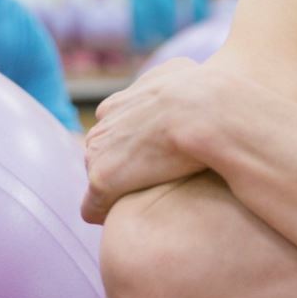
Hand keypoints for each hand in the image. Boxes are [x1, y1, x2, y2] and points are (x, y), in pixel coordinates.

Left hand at [82, 58, 233, 223]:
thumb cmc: (202, 93)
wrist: (203, 111)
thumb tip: (182, 76)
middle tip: (150, 185)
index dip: (131, 148)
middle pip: (101, 155)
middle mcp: (101, 127)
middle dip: (120, 170)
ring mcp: (98, 153)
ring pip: (99, 179)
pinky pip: (93, 207)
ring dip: (116, 192)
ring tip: (142, 205)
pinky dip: (104, 214)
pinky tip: (123, 224)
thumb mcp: (182, 72)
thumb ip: (172, 78)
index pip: (112, 131)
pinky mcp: (102, 179)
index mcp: (117, 104)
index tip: (150, 160)